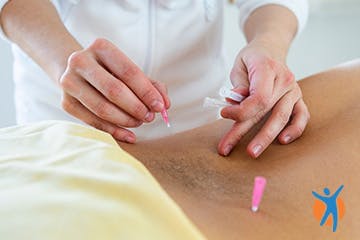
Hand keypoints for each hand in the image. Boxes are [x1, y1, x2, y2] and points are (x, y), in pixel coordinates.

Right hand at [59, 38, 169, 142]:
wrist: (78, 72)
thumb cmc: (112, 72)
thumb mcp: (131, 72)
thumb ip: (152, 86)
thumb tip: (165, 105)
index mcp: (100, 47)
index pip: (128, 72)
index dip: (147, 92)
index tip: (160, 107)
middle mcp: (80, 61)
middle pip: (114, 90)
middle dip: (137, 107)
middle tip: (150, 117)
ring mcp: (69, 82)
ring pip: (102, 108)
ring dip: (126, 120)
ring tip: (140, 122)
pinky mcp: (66, 103)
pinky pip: (93, 122)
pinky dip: (115, 132)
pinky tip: (130, 136)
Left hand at [218, 41, 309, 157]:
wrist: (271, 49)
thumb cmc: (252, 59)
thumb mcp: (239, 65)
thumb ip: (238, 84)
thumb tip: (235, 100)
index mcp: (267, 68)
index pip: (258, 96)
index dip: (240, 110)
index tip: (224, 114)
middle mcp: (284, 79)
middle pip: (266, 110)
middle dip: (244, 131)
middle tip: (227, 147)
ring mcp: (294, 90)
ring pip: (282, 117)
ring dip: (266, 137)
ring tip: (252, 152)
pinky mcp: (298, 98)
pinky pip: (301, 116)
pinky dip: (295, 129)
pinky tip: (283, 141)